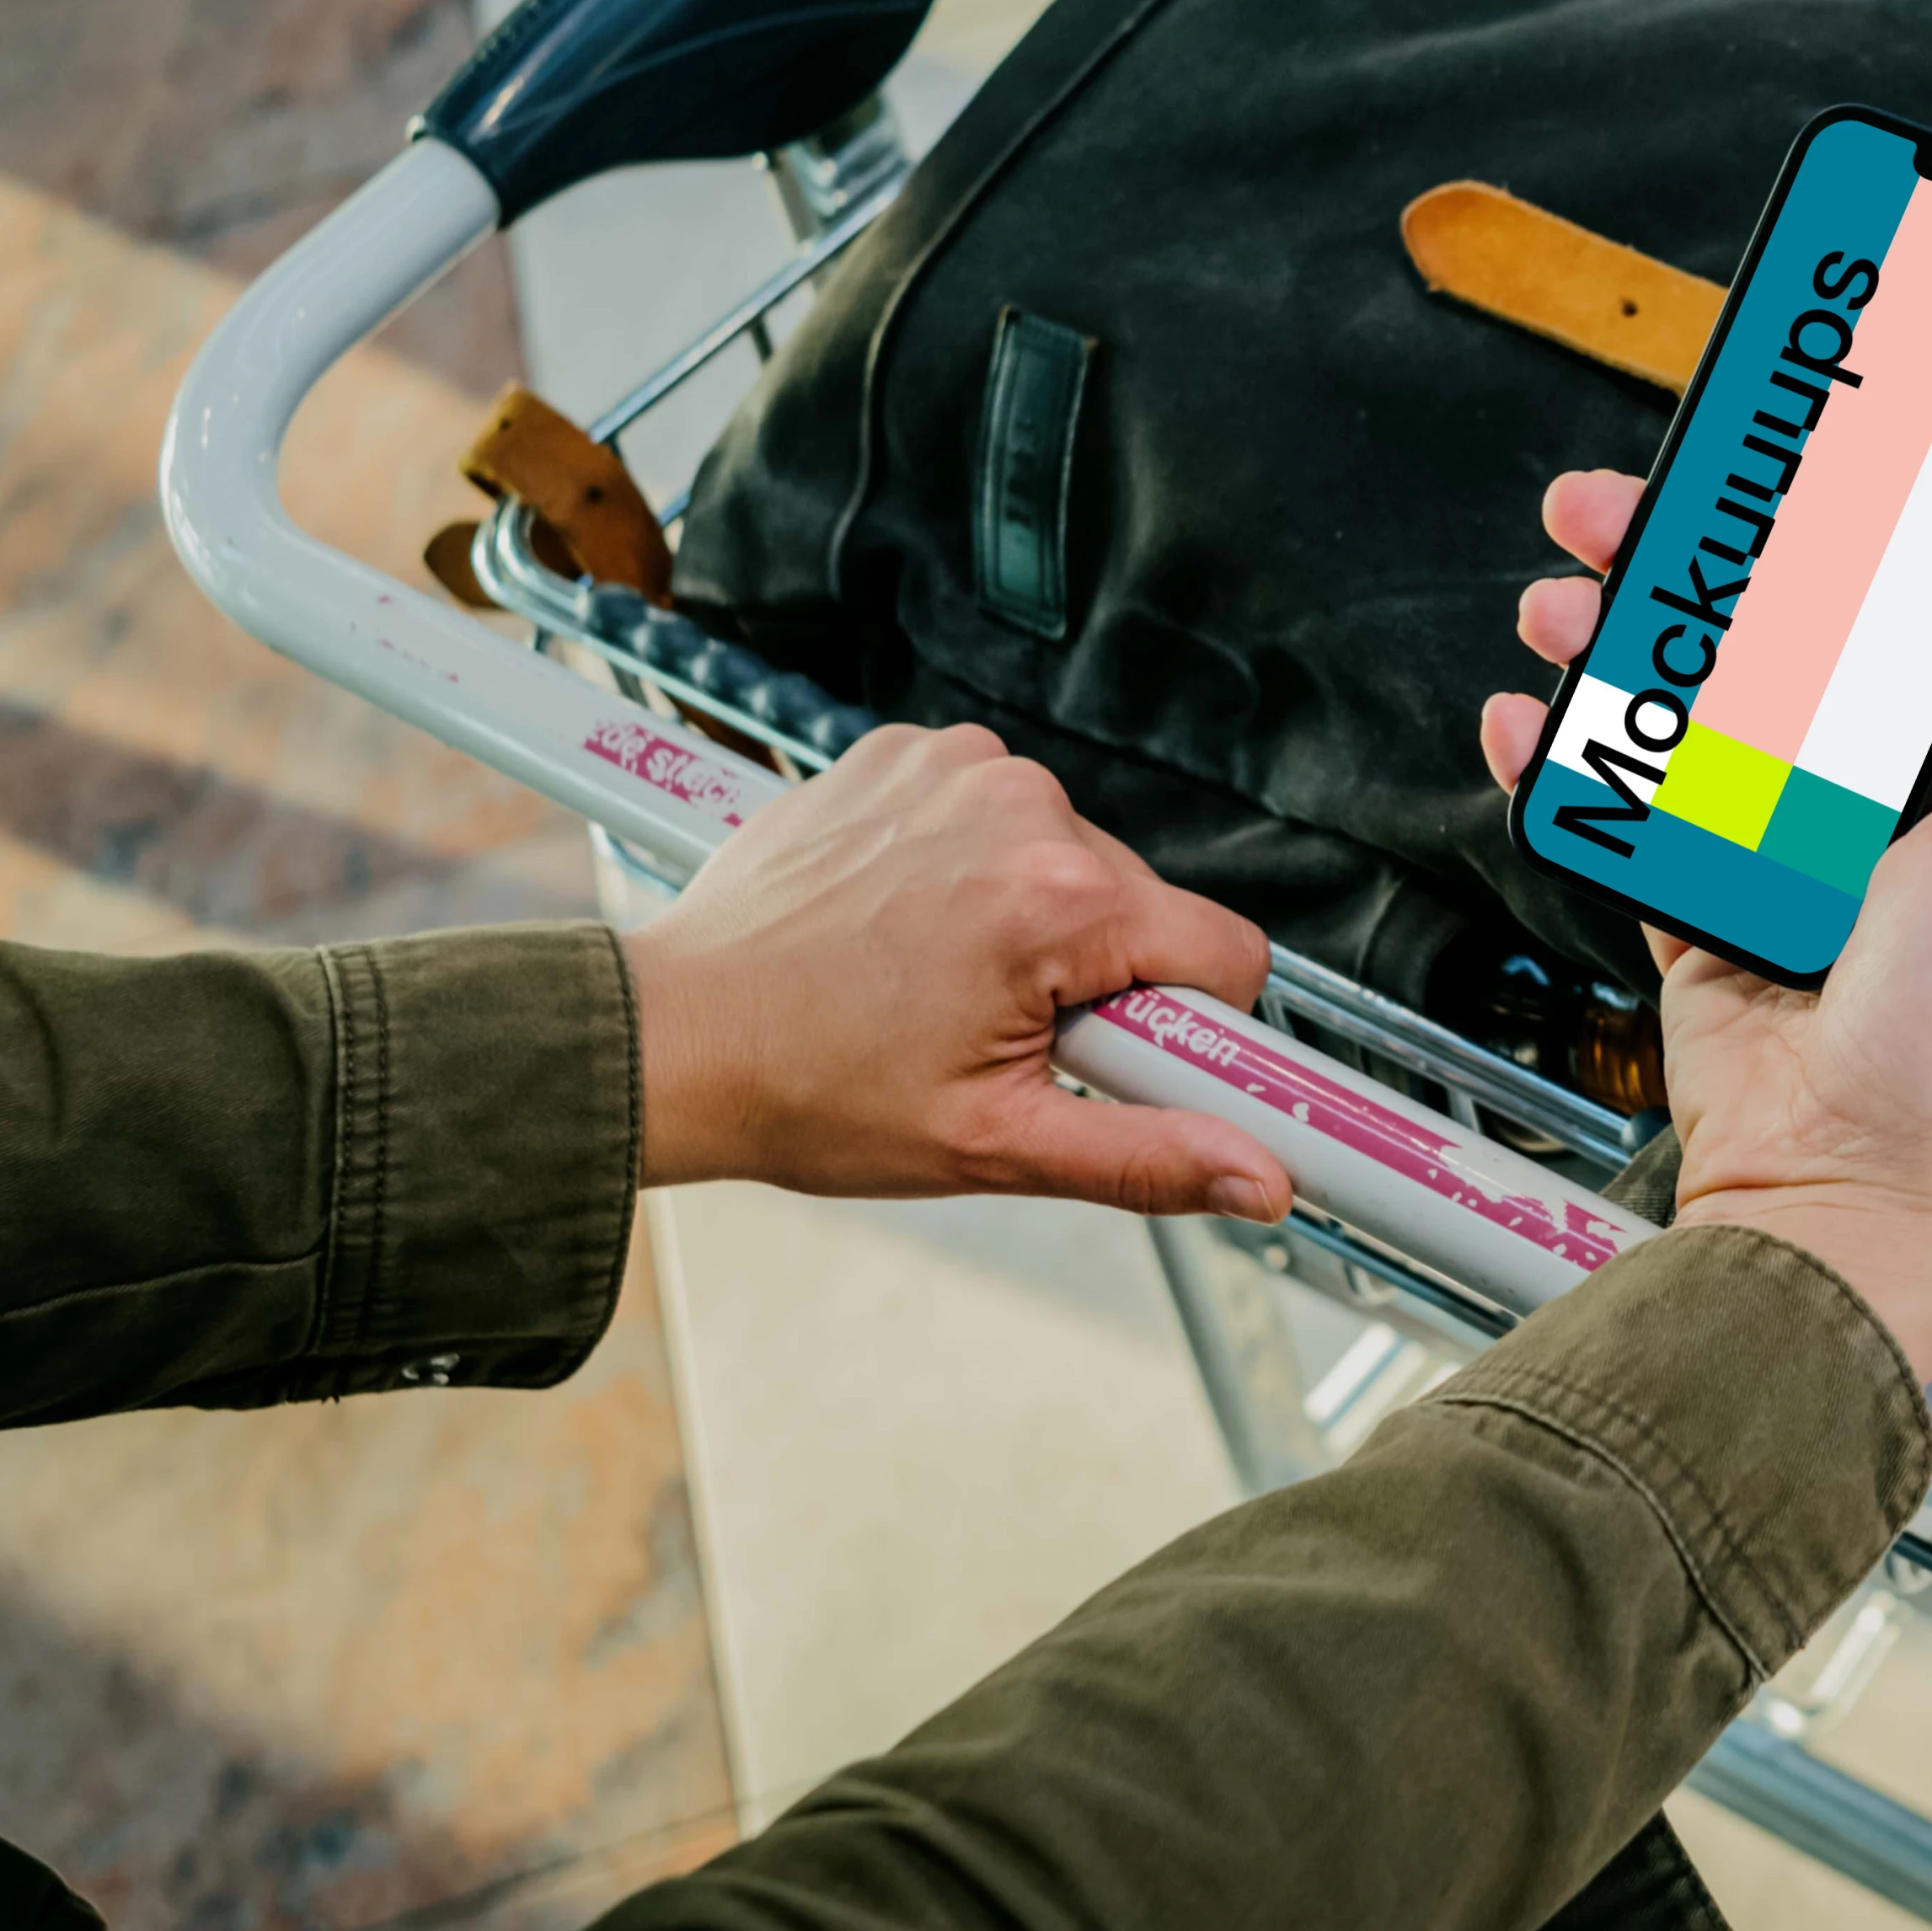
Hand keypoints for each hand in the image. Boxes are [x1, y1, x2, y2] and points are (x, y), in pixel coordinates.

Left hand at [622, 724, 1293, 1220]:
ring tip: (937, 980)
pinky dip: (967, 866)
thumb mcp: (996, 1144)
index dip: (1192, 1029)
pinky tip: (905, 923)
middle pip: (1143, 906)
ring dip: (1031, 920)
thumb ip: (1149, 1157)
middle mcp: (1021, 805)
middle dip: (1096, 977)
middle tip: (994, 1035)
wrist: (670, 1037)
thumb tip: (1260, 1177)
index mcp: (1059, 897)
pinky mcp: (905, 753)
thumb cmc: (810, 1091)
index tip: (1121, 1064)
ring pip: (1070, 858)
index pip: (1226, 954)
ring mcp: (956, 768)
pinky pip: (993, 814)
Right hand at [1482, 469, 1931, 1372]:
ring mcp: (1761, 854)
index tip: (1771, 477)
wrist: (1840, 1186)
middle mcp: (1852, 807)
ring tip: (1564, 605)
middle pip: (1752, 649)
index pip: (1878, 624)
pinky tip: (1531, 722)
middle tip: (1618, 516)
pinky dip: (1563, 762)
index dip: (1821, 542)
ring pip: (1671, 715)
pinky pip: (1614, 814)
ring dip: (1608, 648)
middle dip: (1680, 572)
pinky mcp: (1687, 908)